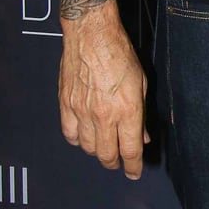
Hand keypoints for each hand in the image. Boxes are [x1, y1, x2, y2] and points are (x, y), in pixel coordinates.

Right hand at [58, 9, 148, 178]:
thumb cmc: (119, 54)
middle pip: (107, 155)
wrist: (91, 35)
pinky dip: (77, 140)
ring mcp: (82, 111)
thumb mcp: (140, 84)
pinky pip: (69, 133)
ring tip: (103, 147)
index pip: (130, 150)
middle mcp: (104, 115)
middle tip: (119, 162)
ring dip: (97, 152)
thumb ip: (141, 115)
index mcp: (127, 110)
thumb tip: (142, 137)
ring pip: (87, 147)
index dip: (133, 166)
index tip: (134, 172)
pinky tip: (83, 136)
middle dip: (115, 163)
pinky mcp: (66, 104)